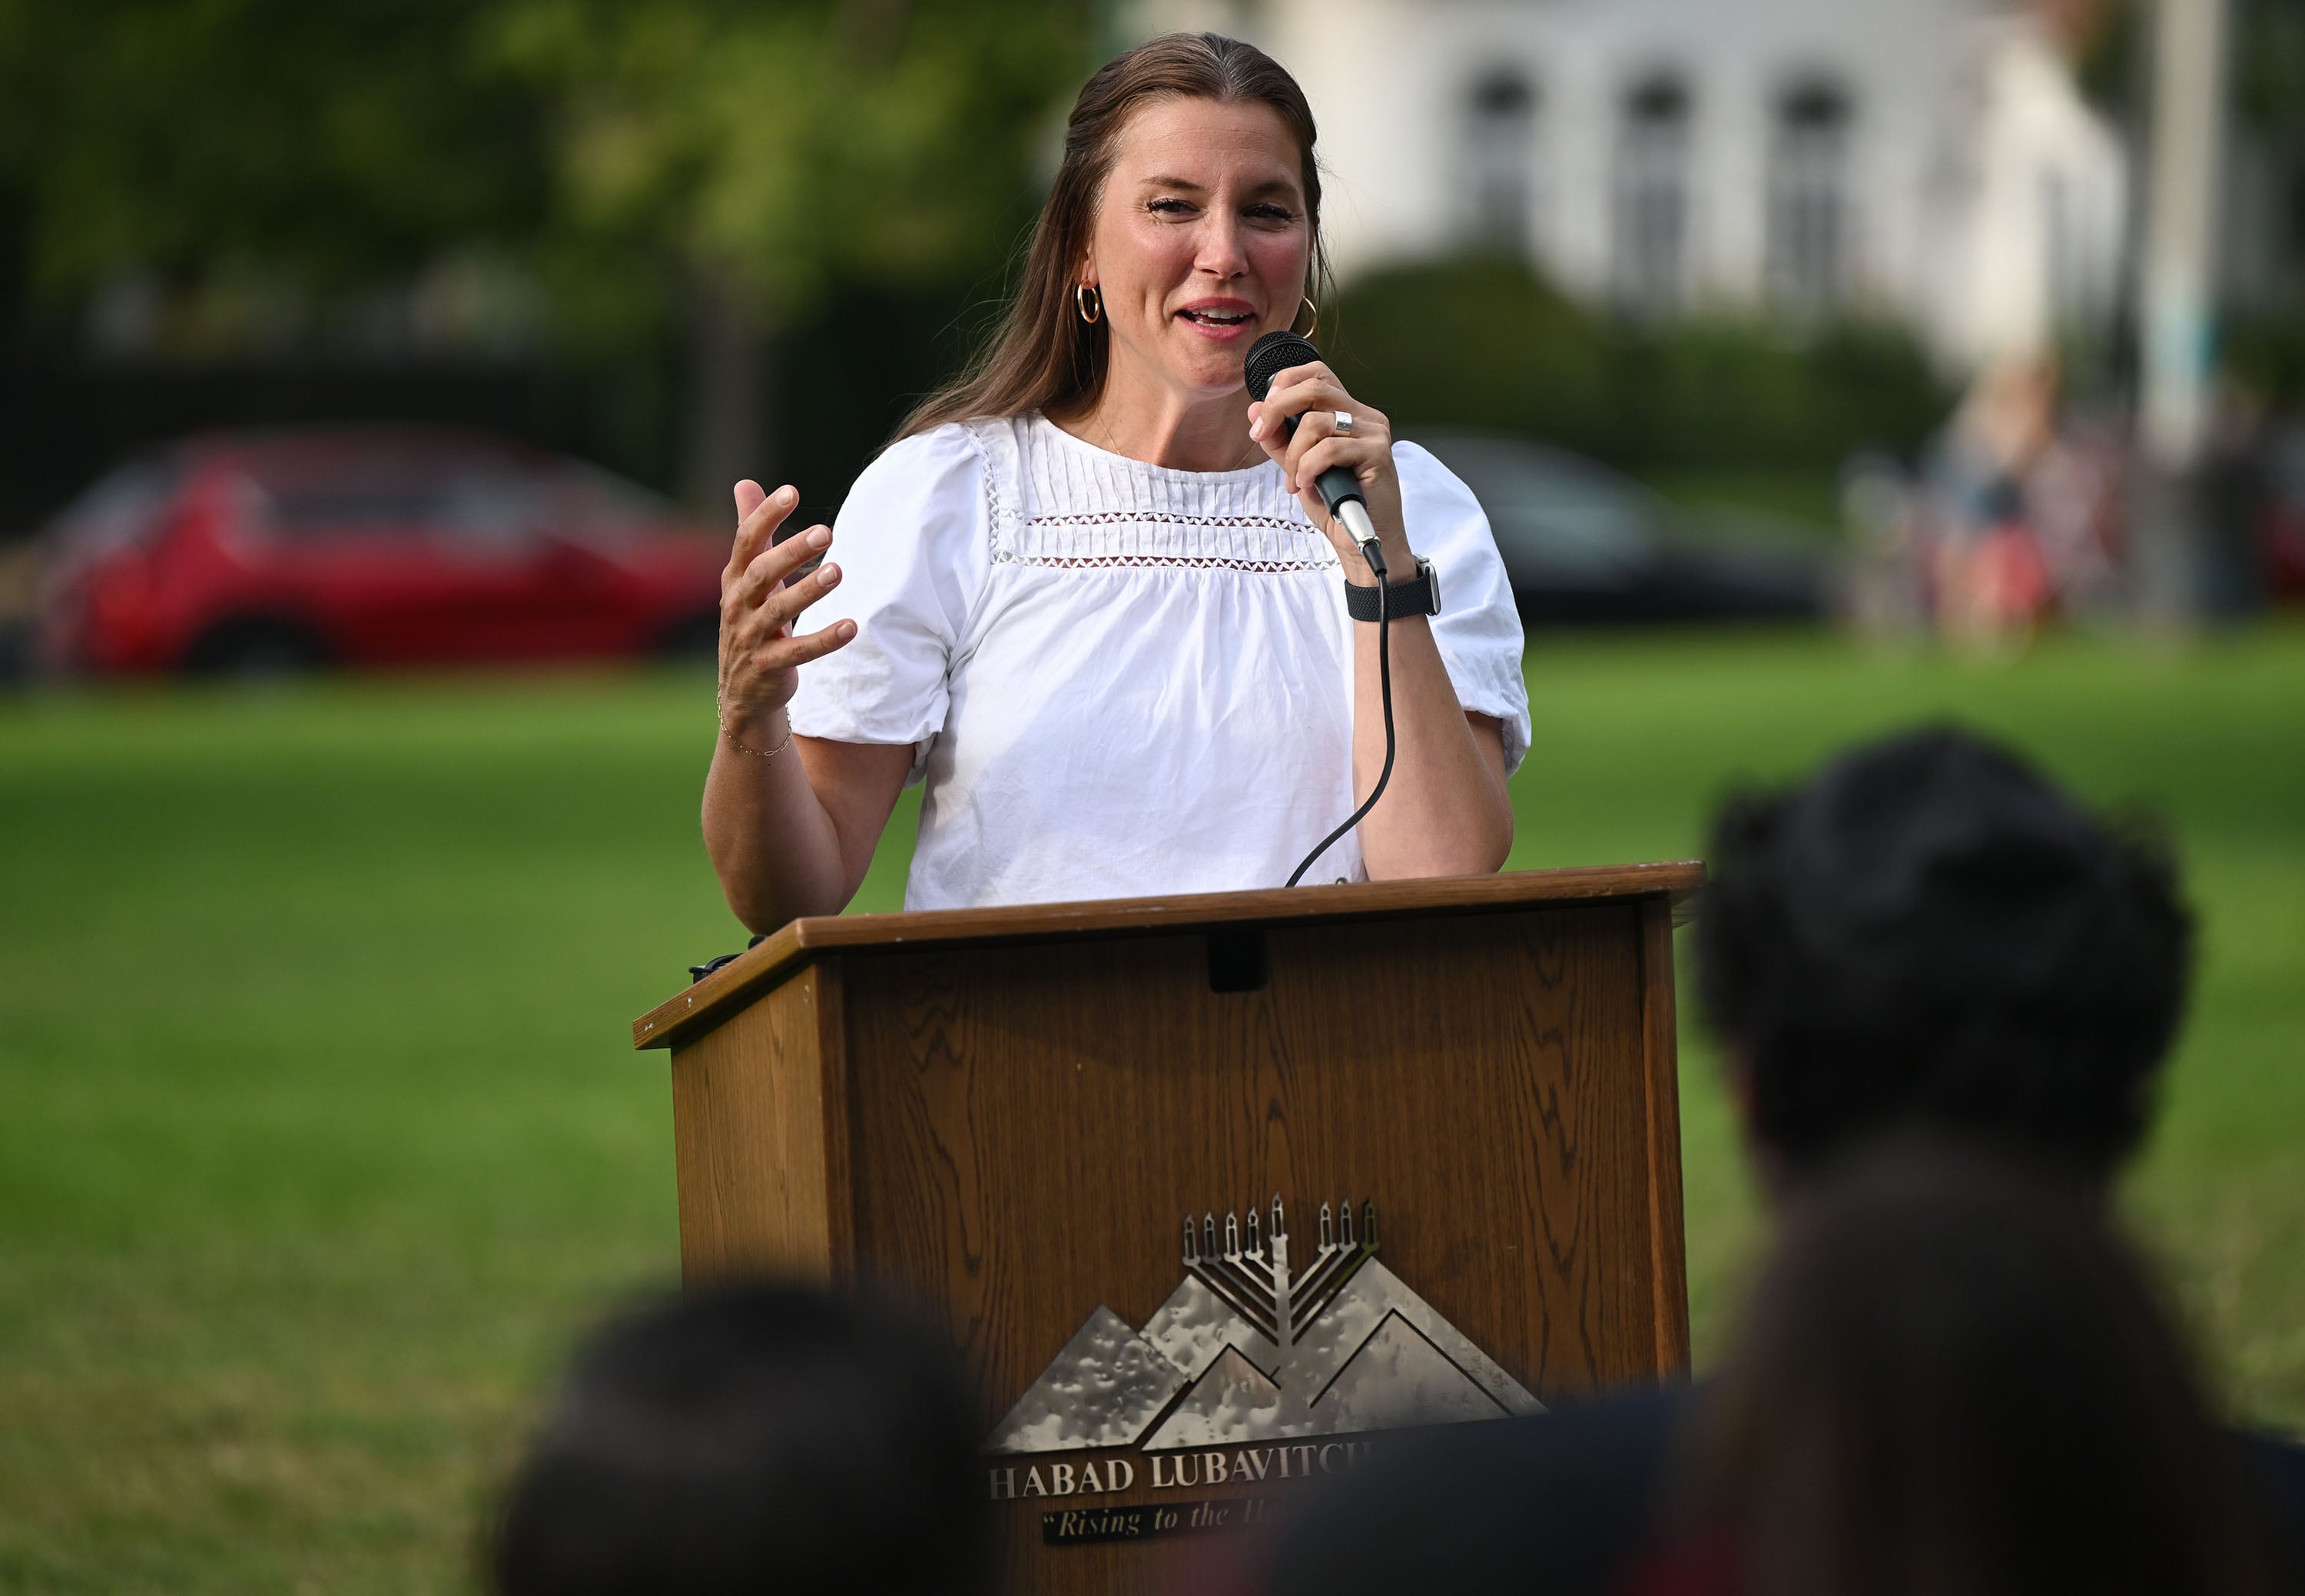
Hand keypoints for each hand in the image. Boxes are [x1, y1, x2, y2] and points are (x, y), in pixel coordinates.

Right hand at [716, 480, 855, 739]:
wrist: (742, 692)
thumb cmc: (751, 622)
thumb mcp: (747, 578)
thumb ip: (751, 532)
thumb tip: (744, 483)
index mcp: (734, 580)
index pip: (745, 541)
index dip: (764, 515)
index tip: (791, 491)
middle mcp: (736, 606)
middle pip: (761, 573)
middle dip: (790, 551)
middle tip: (826, 531)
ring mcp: (749, 638)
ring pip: (777, 611)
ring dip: (808, 591)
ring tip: (838, 571)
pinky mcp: (767, 667)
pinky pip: (797, 652)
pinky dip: (824, 640)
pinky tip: (851, 626)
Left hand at [1246, 363, 1409, 581]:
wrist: (1362, 542)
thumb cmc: (1334, 505)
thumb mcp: (1297, 467)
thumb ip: (1279, 439)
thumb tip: (1254, 409)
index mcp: (1348, 412)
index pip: (1317, 374)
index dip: (1284, 384)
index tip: (1263, 416)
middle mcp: (1365, 416)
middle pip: (1314, 388)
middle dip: (1277, 410)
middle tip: (1260, 437)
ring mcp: (1374, 432)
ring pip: (1316, 422)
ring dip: (1293, 455)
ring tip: (1296, 481)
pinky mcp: (1378, 453)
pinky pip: (1328, 449)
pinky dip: (1308, 468)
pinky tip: (1308, 486)